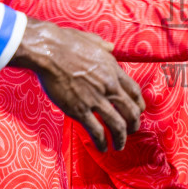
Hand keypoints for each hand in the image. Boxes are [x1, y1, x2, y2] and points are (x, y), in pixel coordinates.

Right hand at [10, 22, 143, 150]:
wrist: (48, 51)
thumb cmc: (66, 43)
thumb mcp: (92, 40)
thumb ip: (104, 46)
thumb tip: (110, 46)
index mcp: (113, 70)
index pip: (135, 91)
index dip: (139, 104)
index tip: (139, 111)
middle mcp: (109, 87)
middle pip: (131, 111)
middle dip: (134, 124)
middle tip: (132, 131)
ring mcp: (95, 100)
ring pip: (117, 125)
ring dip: (121, 138)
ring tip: (119, 146)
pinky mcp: (79, 110)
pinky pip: (96, 131)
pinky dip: (101, 142)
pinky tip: (102, 148)